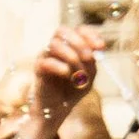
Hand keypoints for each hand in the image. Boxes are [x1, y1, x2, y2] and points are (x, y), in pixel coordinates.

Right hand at [23, 24, 101, 138]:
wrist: (57, 108)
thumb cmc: (72, 90)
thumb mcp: (89, 75)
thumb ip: (92, 62)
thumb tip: (95, 51)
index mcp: (69, 46)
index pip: (78, 30)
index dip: (90, 35)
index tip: (100, 47)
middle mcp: (55, 48)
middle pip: (62, 31)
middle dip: (79, 42)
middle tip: (89, 57)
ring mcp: (45, 56)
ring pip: (55, 44)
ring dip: (71, 56)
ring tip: (78, 73)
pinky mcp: (38, 68)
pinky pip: (47, 61)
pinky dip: (60, 67)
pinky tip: (67, 75)